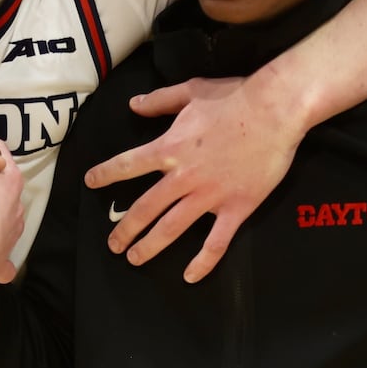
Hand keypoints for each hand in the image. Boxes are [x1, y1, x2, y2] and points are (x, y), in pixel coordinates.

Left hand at [83, 76, 304, 282]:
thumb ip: (160, 100)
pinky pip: (216, 241)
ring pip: (171, 228)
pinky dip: (202, 262)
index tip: (91, 183)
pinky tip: (190, 277)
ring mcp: (209, 195)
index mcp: (170, 147)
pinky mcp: (235, 207)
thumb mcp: (192, 91)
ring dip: (149, 246)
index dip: (106, 174)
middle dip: (125, 228)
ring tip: (134, 258)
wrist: (275, 110)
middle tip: (113, 244)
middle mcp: (183, 176)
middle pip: (145, 207)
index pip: (128, 165)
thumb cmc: (235, 96)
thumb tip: (134, 105)